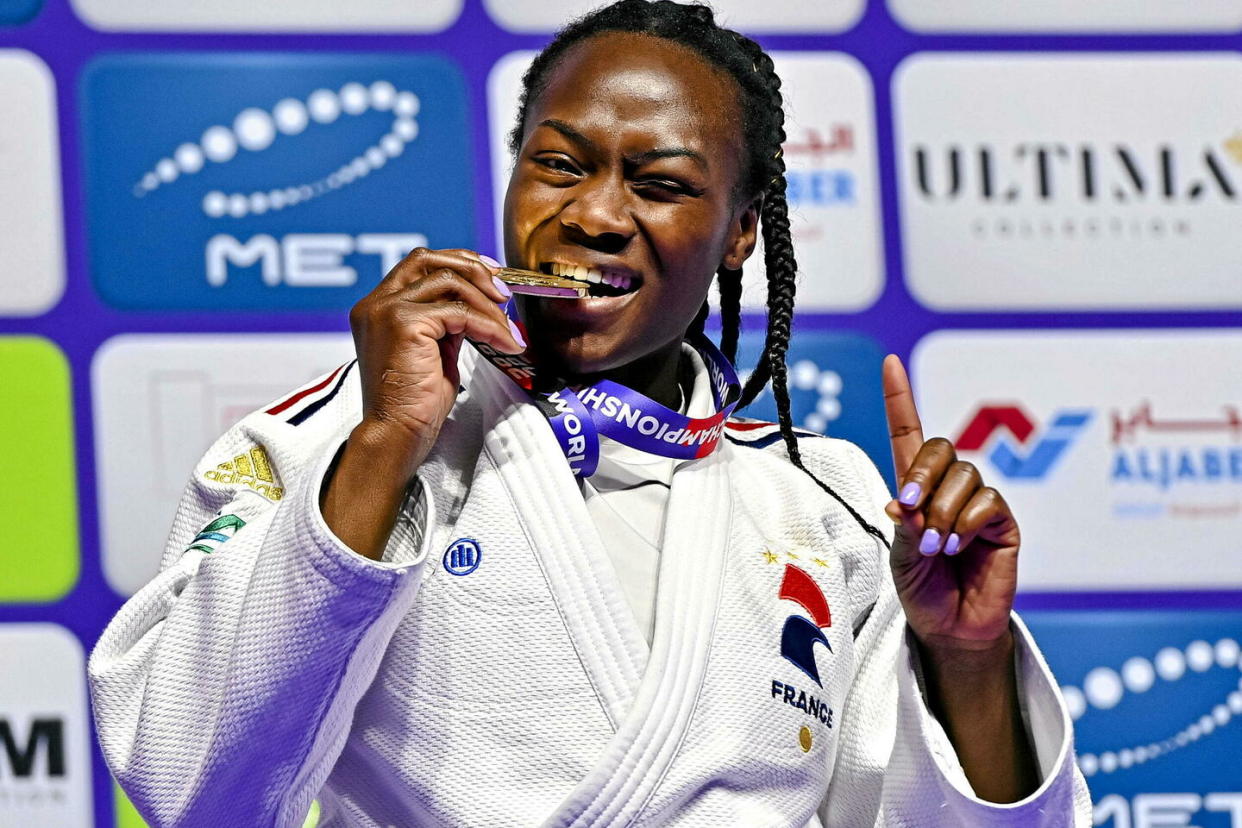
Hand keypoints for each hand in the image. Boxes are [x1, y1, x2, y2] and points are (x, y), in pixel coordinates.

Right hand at [322, 247, 522, 558]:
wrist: (397, 435)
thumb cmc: (415, 404)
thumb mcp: (434, 351)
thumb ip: (446, 321)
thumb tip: (480, 303)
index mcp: (378, 307)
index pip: (419, 263)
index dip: (459, 262)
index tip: (492, 275)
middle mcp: (376, 303)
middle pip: (428, 259)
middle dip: (473, 269)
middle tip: (505, 293)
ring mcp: (386, 310)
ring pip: (450, 283)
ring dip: (487, 305)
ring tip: (509, 329)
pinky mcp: (403, 323)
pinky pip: (459, 312)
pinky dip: (488, 325)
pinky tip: (505, 343)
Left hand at [881, 354, 1019, 653]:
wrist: (950, 630)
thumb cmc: (922, 590)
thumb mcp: (901, 558)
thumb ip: (904, 527)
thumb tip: (902, 501)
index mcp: (914, 490)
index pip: (906, 435)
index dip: (899, 399)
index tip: (890, 363)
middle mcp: (946, 488)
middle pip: (938, 448)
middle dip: (921, 476)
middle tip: (910, 511)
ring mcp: (977, 503)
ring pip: (962, 477)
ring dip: (943, 512)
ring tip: (938, 548)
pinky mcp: (1003, 522)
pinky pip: (987, 502)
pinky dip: (966, 524)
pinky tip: (961, 547)